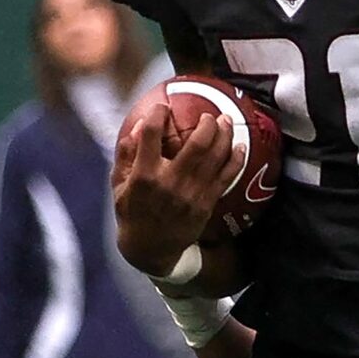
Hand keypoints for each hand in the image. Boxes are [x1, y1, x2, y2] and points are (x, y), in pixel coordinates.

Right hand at [113, 95, 234, 277]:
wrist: (150, 250)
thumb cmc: (132, 213)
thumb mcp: (118, 184)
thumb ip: (126, 154)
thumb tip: (139, 125)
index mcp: (144, 175)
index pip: (150, 135)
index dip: (158, 115)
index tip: (163, 108)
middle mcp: (170, 182)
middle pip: (196, 143)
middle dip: (206, 123)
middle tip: (208, 115)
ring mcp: (191, 193)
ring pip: (216, 157)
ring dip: (225, 134)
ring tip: (227, 121)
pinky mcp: (206, 203)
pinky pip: (227, 176)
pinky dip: (236, 158)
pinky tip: (239, 145)